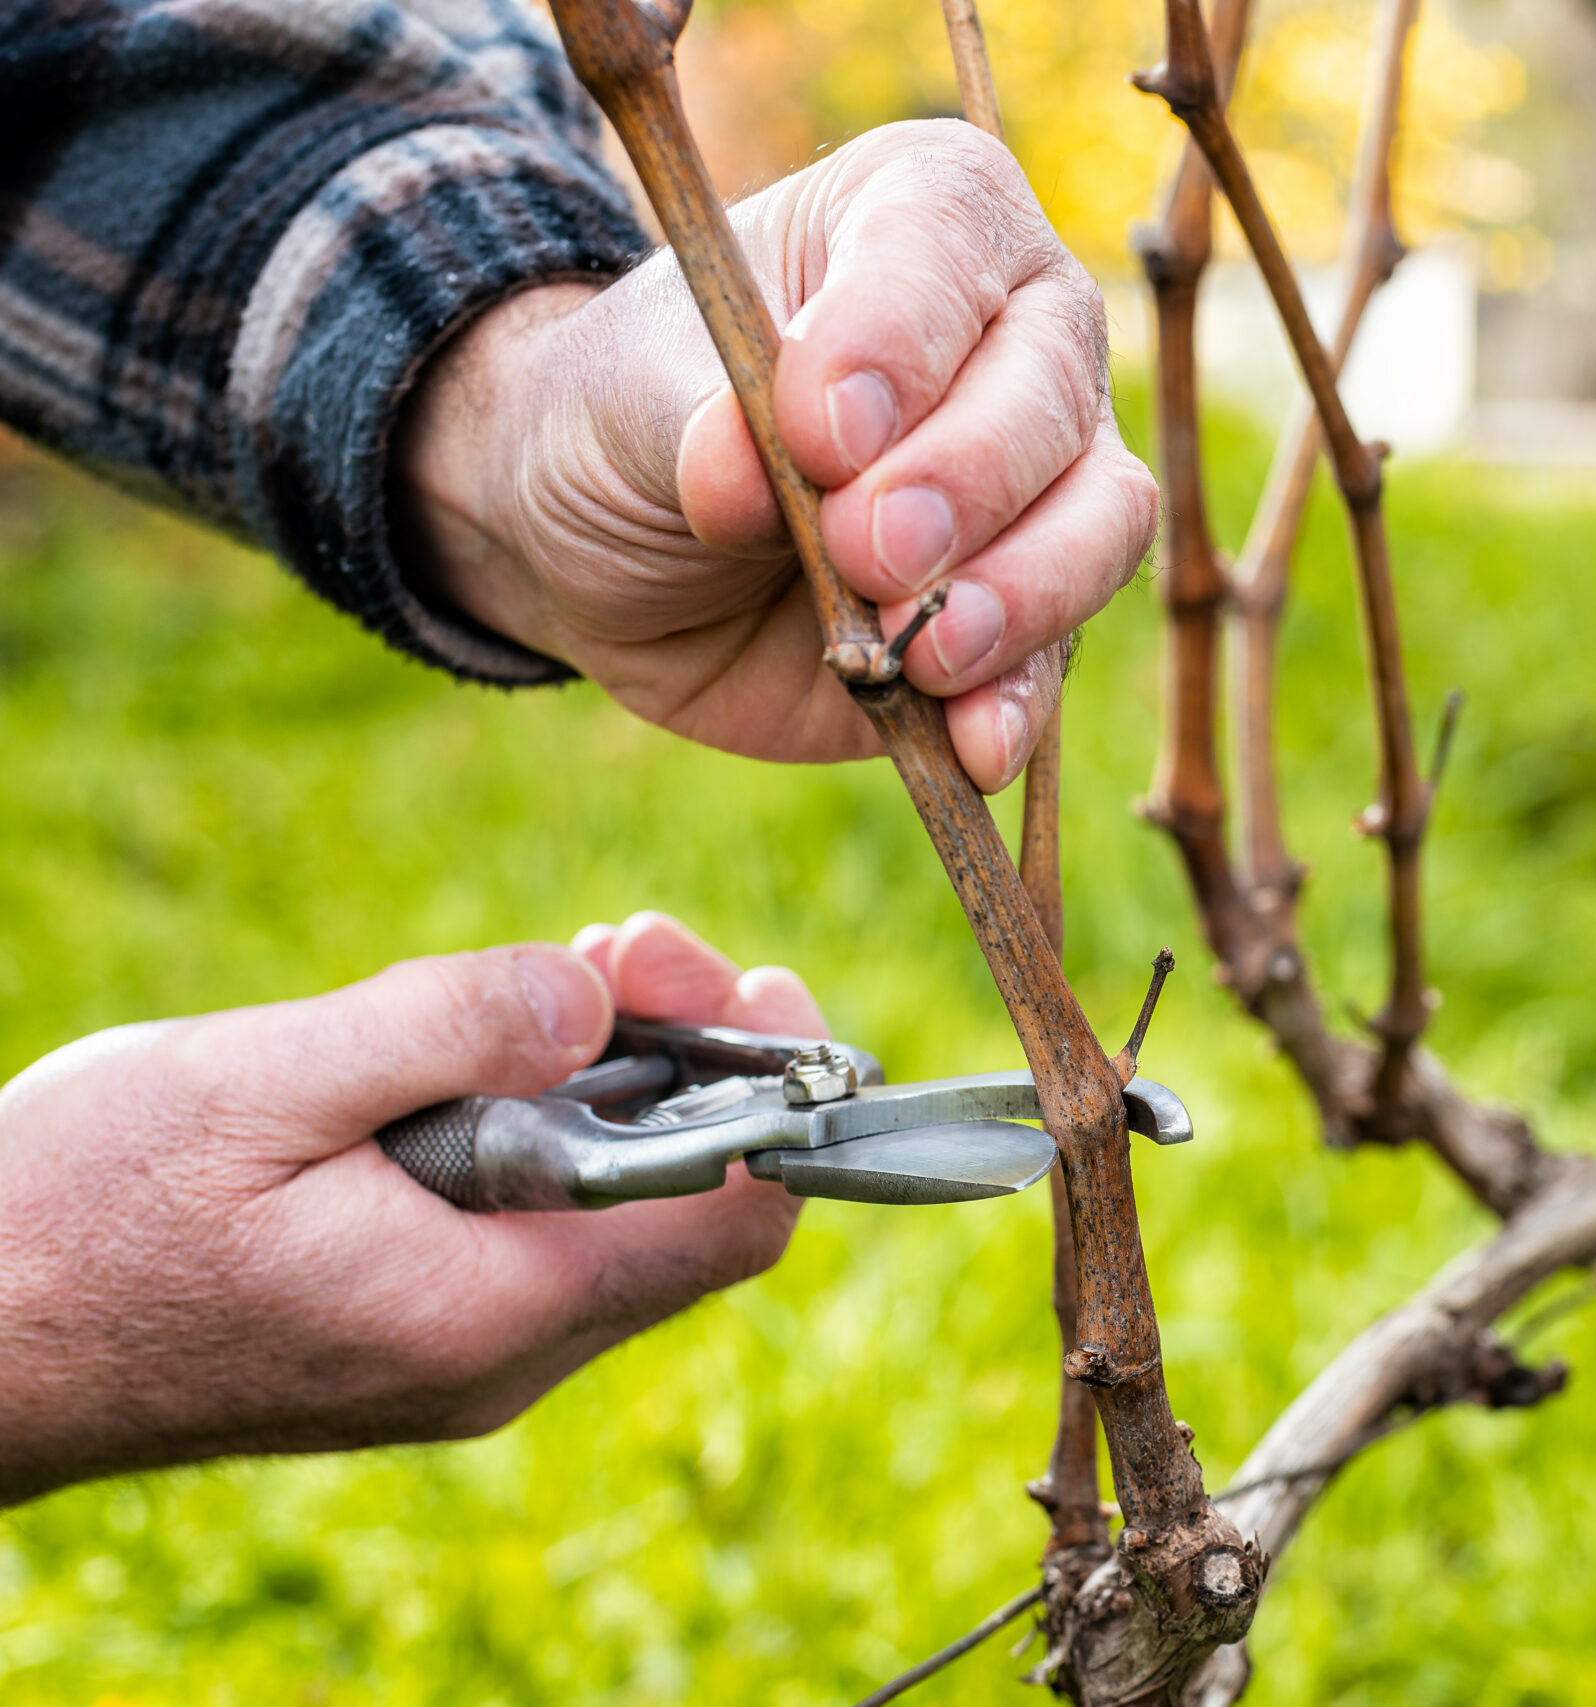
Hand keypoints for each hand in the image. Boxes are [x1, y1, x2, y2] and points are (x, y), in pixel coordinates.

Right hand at [0, 913, 816, 1505]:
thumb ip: (444, 1030)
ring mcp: (458, 1361)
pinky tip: (494, 1053)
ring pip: (613, 1216)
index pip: (734, 1221)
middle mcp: (499, 1358)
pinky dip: (549, 1134)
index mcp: (487, 1306)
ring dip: (618, 1087)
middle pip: (688, 1212)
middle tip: (630, 944)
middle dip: (691, 1059)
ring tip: (568, 976)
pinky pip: (537, 1234)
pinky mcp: (410, 1340)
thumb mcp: (260, 1082)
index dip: (776, 1088)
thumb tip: (595, 997)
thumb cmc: (77, 1214)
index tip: (746, 976)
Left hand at [396, 120, 1158, 791]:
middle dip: (966, 482)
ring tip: (918, 650)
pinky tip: (967, 742)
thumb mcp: (619, 394)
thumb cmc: (627, 418)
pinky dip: (1018, 703)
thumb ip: (688, 417)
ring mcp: (1039, 479)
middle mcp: (1016, 331)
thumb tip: (742, 473)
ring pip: (1102, 518)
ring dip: (1018, 594)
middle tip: (867, 550)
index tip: (819, 432)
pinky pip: (1061, 654)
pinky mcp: (1026, 613)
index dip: (897, 340)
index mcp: (921, 217)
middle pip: (1052, 391)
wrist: (610, 548)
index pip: (949, 244)